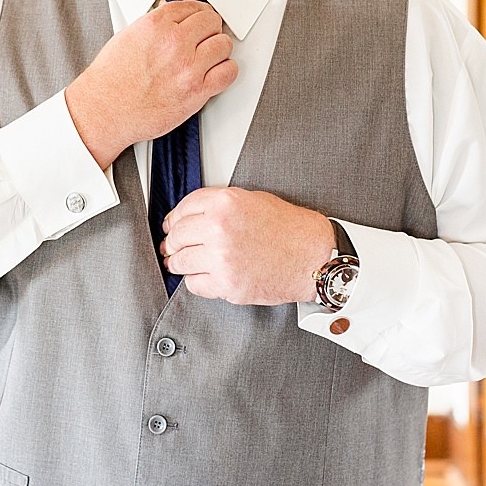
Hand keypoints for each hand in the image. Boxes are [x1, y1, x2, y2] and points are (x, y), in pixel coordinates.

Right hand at [65, 0, 236, 168]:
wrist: (105, 110)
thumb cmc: (111, 80)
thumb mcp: (128, 36)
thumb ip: (155, 25)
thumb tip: (173, 21)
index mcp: (156, 25)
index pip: (193, 6)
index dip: (198, 14)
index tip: (200, 20)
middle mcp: (174, 42)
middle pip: (212, 22)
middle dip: (209, 29)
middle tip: (205, 38)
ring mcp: (188, 67)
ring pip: (223, 45)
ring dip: (218, 50)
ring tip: (208, 57)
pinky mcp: (196, 91)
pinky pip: (228, 72)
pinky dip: (225, 71)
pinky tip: (214, 73)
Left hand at [159, 187, 335, 304]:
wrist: (313, 257)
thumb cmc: (289, 229)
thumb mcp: (253, 200)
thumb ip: (219, 205)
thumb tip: (191, 216)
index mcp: (225, 203)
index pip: (182, 209)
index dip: (174, 219)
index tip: (171, 226)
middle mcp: (219, 229)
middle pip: (177, 236)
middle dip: (173, 243)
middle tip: (172, 248)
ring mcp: (222, 258)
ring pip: (180, 262)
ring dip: (179, 264)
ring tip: (183, 264)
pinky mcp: (227, 284)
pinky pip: (194, 284)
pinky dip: (196, 281)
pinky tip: (205, 276)